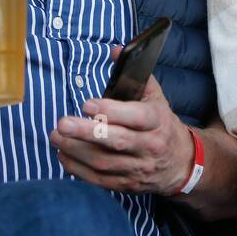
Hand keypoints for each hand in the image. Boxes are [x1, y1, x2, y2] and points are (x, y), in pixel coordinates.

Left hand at [50, 48, 194, 196]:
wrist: (180, 163)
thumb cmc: (161, 124)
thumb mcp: (155, 97)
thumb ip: (136, 75)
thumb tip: (115, 50)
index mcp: (158, 121)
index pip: (137, 117)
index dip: (112, 111)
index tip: (87, 104)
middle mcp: (150, 146)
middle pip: (118, 141)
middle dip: (87, 133)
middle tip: (63, 123)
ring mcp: (139, 169)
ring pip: (105, 162)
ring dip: (77, 151)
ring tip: (56, 136)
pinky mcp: (127, 185)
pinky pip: (100, 180)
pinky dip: (79, 168)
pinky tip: (63, 155)